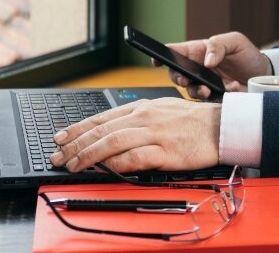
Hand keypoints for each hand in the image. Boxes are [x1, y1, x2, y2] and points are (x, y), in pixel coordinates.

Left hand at [49, 98, 219, 172]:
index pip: (102, 117)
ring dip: (88, 154)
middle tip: (57, 154)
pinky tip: (103, 169)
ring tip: (73, 164)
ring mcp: (154, 133)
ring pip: (112, 142)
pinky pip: (134, 157)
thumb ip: (137, 120)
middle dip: (75, 143)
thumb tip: (113, 133)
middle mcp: (144, 117)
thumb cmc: (193, 121)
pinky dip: (116, 164)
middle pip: (102, 130)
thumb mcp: (161, 111)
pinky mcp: (165, 151)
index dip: (78, 128)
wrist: (221, 126)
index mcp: (141, 107)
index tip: (60, 136)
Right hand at [159, 32, 272, 98]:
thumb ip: (218, 46)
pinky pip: (211, 101)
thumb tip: (207, 61)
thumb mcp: (234, 41)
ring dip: (196, 92)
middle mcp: (197, 69)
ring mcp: (205, 85)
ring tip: (207, 90)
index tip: (156, 60)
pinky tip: (234, 88)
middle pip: (176, 75)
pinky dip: (220, 96)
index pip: (174, 52)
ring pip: (191, 91)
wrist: (264, 73)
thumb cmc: (245, 54)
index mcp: (197, 52)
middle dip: (178, 79)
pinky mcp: (216, 98)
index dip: (161, 55)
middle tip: (185, 81)